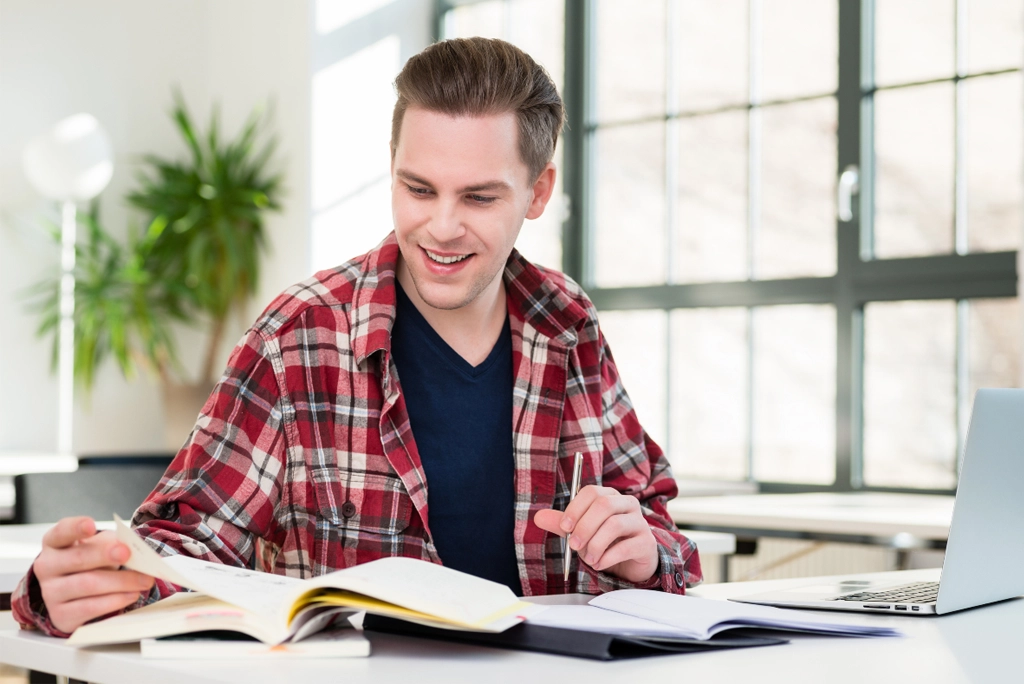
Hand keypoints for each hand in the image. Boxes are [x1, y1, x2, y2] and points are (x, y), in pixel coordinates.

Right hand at [32, 516, 154, 634]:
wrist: (75, 595)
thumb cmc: (90, 562)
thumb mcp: (98, 546)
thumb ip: (113, 543)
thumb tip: (132, 548)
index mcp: (55, 543)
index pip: (61, 532)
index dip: (75, 528)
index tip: (91, 525)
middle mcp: (47, 567)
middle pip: (77, 558)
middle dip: (105, 555)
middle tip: (127, 553)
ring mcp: (51, 593)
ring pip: (88, 585)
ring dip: (121, 581)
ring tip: (145, 580)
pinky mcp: (61, 616)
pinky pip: (90, 608)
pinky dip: (115, 600)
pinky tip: (132, 594)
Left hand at [533, 485, 658, 583]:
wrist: (632, 563)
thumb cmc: (606, 542)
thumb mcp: (581, 531)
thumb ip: (562, 524)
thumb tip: (538, 517)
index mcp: (610, 497)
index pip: (591, 492)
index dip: (575, 508)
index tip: (564, 527)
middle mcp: (627, 505)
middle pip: (604, 505)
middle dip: (584, 526)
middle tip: (574, 545)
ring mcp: (639, 523)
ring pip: (614, 525)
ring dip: (595, 544)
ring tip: (588, 558)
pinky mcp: (646, 543)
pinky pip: (626, 547)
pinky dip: (608, 557)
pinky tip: (599, 564)